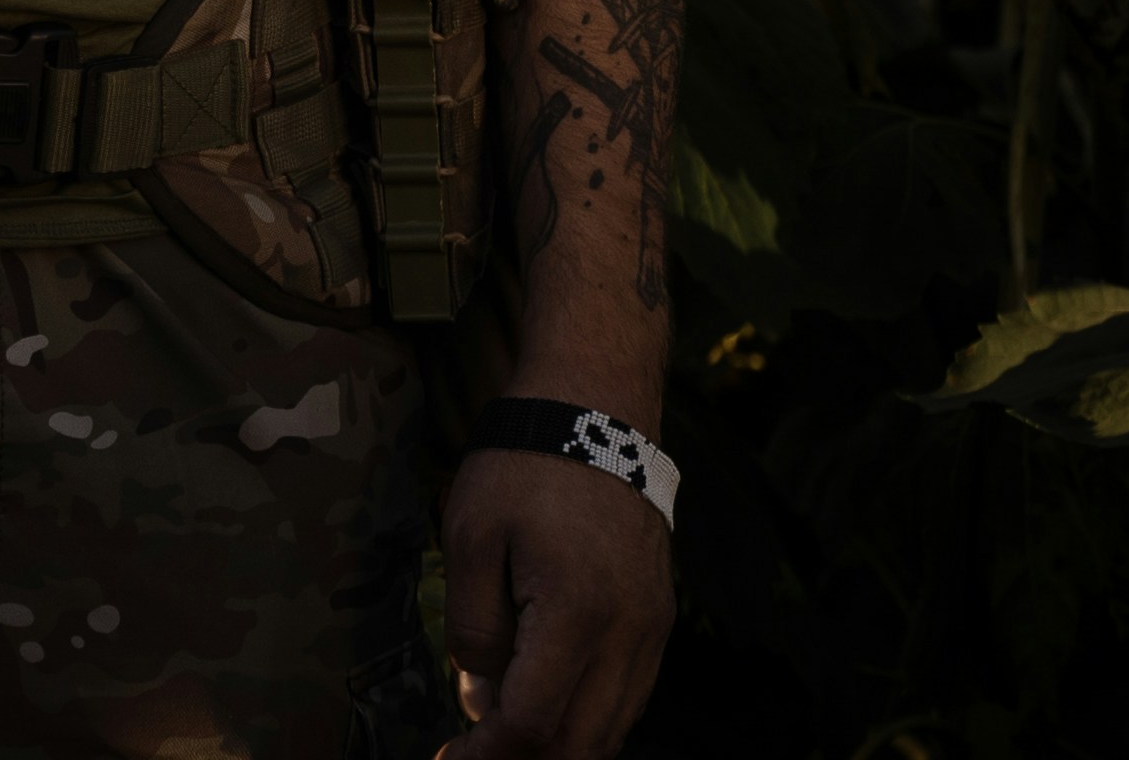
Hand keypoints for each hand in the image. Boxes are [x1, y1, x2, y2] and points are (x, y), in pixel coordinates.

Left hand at [437, 441, 670, 759]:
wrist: (597, 404)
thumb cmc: (525, 463)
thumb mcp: (471, 537)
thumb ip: (474, 631)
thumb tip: (482, 702)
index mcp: (578, 613)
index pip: (533, 723)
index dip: (488, 756)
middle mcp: (628, 631)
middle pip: (580, 743)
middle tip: (472, 756)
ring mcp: (651, 627)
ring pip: (611, 729)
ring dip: (559, 746)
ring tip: (502, 736)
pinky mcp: (657, 617)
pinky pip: (628, 696)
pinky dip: (588, 718)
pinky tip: (547, 705)